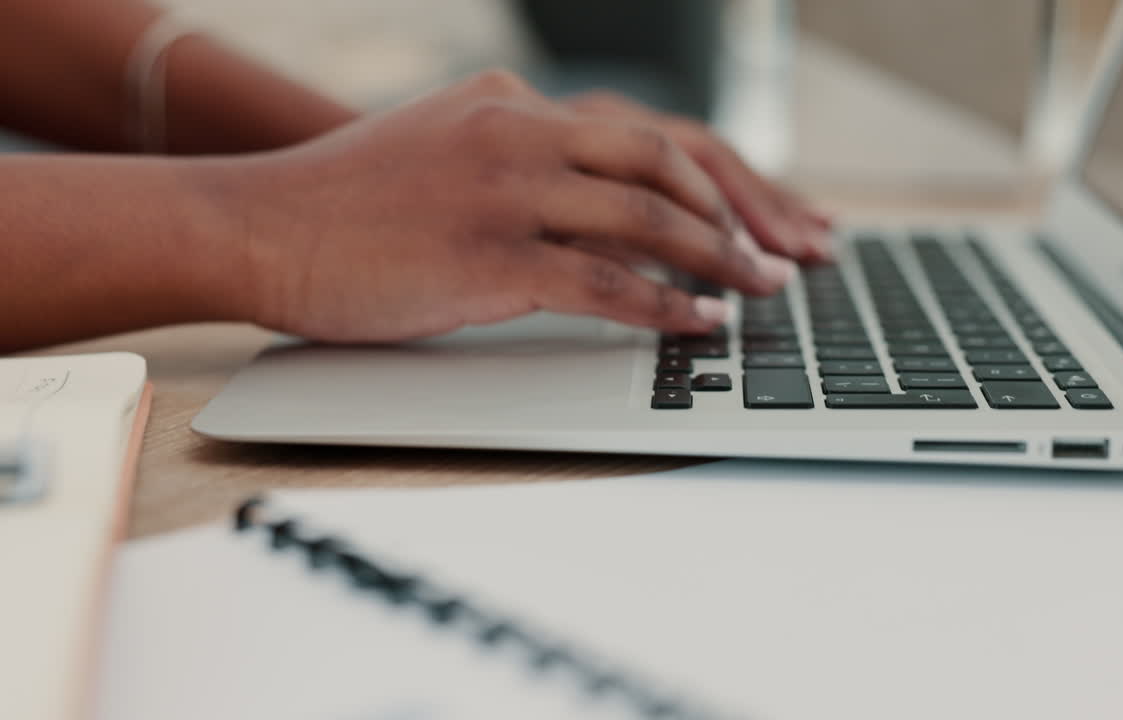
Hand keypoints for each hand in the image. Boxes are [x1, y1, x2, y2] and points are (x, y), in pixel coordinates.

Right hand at [218, 71, 799, 342]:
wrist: (258, 225)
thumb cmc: (349, 203)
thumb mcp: (449, 152)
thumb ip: (528, 167)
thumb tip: (613, 216)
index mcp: (514, 106)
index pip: (647, 132)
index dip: (720, 176)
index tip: (761, 215)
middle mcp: (519, 132)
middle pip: (667, 160)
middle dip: (738, 212)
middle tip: (780, 254)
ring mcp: (504, 190)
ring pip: (648, 217)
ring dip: (717, 259)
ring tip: (757, 292)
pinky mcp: (487, 255)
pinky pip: (604, 282)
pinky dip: (662, 305)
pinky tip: (697, 323)